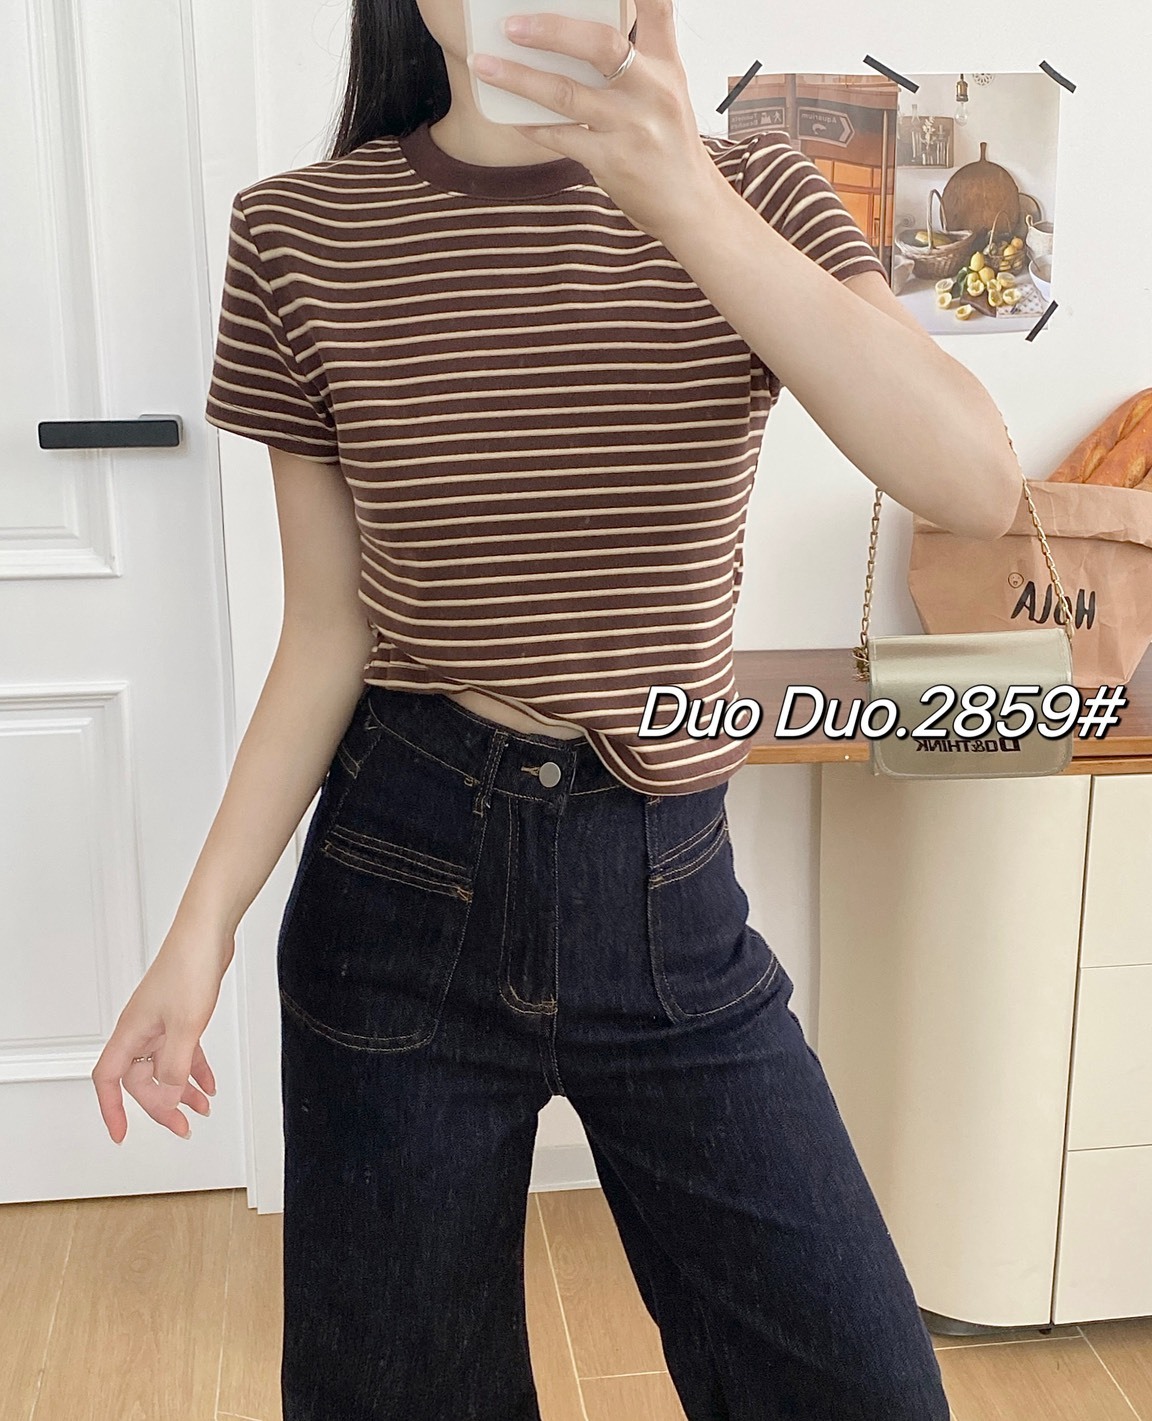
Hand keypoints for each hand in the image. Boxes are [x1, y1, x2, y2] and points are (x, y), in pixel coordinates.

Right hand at [91, 928, 229, 1142]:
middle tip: (182, 1126)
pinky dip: (194, 1069)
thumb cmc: (189, 966)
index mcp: (131, 1033)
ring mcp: (160, 1022)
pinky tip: (208, 1082)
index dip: (112, 1108)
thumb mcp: (186, 1026)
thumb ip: (174, 1066)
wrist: (207, 932)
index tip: (121, 1133)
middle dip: (161, 1105)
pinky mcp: (180, 1014)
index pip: (109, 1080)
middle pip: (141, 1079)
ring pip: (164, 1066)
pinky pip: (183, 1051)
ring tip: (200, 1109)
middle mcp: (141, 1029)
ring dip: (181, 1089)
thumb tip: (166, 1098)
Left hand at [468, 0, 719, 238]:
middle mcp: (652, 89)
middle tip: (511, 24)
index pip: (657, 8)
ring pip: (566, 93)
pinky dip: (531, 125)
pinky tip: (510, 116)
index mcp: (666, 64)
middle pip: (600, 44)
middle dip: (551, 31)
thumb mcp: (668, 90)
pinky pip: (560, 137)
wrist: (689, 205)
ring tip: (484, 64)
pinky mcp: (612, 160)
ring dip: (519, 78)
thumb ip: (640, 54)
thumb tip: (583, 31)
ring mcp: (631, 126)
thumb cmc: (670, 144)